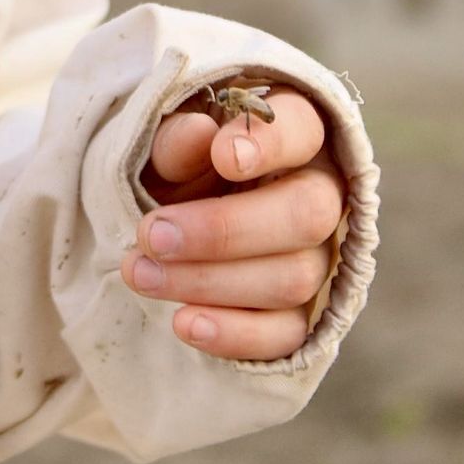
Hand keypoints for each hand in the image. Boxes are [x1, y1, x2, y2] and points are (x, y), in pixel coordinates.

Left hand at [121, 87, 344, 362]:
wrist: (169, 227)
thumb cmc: (176, 172)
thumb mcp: (166, 149)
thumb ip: (177, 141)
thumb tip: (198, 134)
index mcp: (294, 137)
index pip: (305, 128)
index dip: (273, 143)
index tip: (225, 156)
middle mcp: (321, 196)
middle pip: (307, 214)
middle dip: (224, 230)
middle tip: (153, 235)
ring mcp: (319, 260)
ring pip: (292, 279)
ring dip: (209, 281)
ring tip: (142, 275)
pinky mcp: (303, 316)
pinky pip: (286, 335)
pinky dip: (235, 334)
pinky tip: (184, 323)